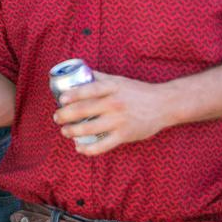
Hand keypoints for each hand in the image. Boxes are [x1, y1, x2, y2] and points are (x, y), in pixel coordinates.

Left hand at [52, 71, 173, 155]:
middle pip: (84, 110)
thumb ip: (99, 77)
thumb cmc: (138, 91)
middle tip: (57, 117)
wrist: (164, 105)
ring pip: (90, 128)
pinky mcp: (125, 135)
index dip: (73, 95)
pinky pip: (103, 145)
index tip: (61, 99)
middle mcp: (115, 103)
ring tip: (65, 131)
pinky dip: (89, 149)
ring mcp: (120, 120)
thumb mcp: (119, 80)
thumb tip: (78, 72)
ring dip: (73, 132)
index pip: (89, 90)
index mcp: (113, 88)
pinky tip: (79, 148)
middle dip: (66, 115)